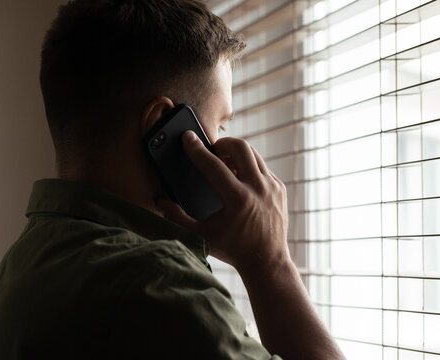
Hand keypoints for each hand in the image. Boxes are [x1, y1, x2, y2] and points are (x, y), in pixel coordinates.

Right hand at [156, 130, 289, 273]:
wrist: (267, 261)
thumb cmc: (233, 249)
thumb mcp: (201, 235)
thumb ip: (178, 218)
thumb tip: (160, 201)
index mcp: (238, 199)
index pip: (213, 165)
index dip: (197, 150)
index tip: (188, 138)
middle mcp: (258, 189)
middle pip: (240, 148)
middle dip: (223, 143)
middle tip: (212, 150)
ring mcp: (272, 187)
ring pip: (254, 154)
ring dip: (237, 153)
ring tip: (225, 162)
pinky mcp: (280, 188)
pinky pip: (263, 167)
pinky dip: (249, 167)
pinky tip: (240, 177)